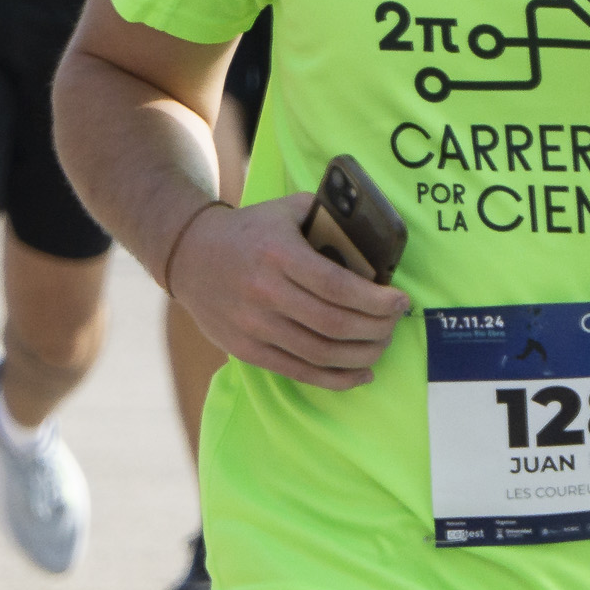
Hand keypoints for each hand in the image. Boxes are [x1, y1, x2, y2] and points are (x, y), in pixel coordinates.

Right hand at [165, 193, 409, 388]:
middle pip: (334, 324)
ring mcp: (254, 326)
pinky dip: (336, 379)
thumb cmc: (249, 231)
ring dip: (362, 355)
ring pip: (320, 353)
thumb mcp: (286, 210)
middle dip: (376, 328)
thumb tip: (375, 238)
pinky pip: (299, 372)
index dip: (375, 300)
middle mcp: (264, 293)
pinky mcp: (247, 350)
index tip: (400, 301)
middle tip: (395, 323)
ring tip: (381, 345)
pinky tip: (361, 373)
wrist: (189, 254)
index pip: (337, 286)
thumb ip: (328, 218)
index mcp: (278, 254)